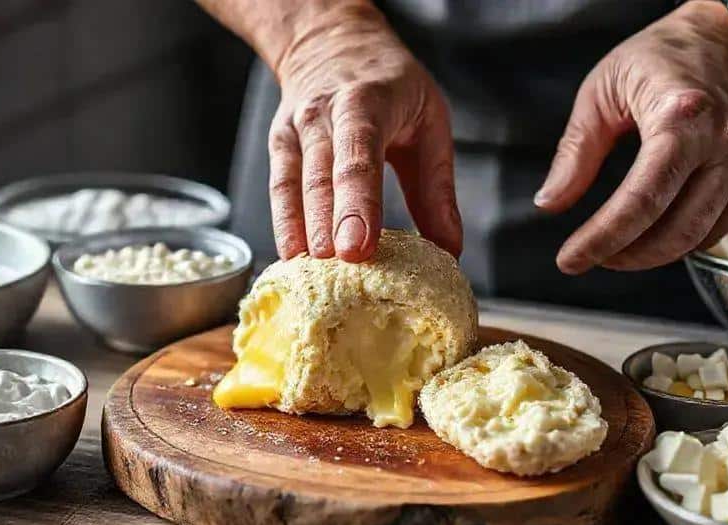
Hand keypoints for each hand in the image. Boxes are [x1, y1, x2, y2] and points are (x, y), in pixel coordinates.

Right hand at [267, 3, 460, 261]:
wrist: (331, 42)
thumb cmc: (390, 84)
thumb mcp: (429, 120)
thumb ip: (437, 188)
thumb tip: (450, 251)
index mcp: (366, 103)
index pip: (359, 158)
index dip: (358, 206)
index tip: (359, 249)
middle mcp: (322, 115)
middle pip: (320, 179)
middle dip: (328, 229)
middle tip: (339, 274)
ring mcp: (294, 130)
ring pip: (293, 187)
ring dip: (301, 234)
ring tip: (312, 279)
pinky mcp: (278, 145)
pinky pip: (279, 190)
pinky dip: (284, 226)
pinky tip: (293, 261)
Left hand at [534, 0, 727, 273]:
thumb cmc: (664, 53)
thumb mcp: (603, 89)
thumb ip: (576, 151)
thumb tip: (551, 202)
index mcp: (682, 117)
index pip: (640, 201)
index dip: (602, 238)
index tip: (571, 259)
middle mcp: (725, 142)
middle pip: (675, 230)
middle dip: (628, 255)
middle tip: (595, 257)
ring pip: (701, 236)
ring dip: (656, 253)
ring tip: (621, 247)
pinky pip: (725, 225)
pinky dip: (689, 239)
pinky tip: (660, 231)